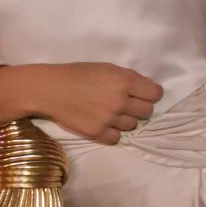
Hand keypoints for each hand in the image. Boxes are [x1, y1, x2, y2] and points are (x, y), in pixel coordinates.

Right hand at [0, 62, 162, 145]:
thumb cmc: (78, 74)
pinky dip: (112, 133)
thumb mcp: (107, 68)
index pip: (155, 94)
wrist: (49, 89)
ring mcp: (109, 118)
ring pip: (133, 126)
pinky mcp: (97, 132)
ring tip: (110, 113)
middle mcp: (120, 101)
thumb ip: (129, 77)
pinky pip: (117, 138)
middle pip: (147, 112)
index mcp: (124, 81)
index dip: (151, 95)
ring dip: (125, 121)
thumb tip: (148, 88)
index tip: (143, 95)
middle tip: (126, 105)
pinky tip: (104, 124)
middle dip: (139, 108)